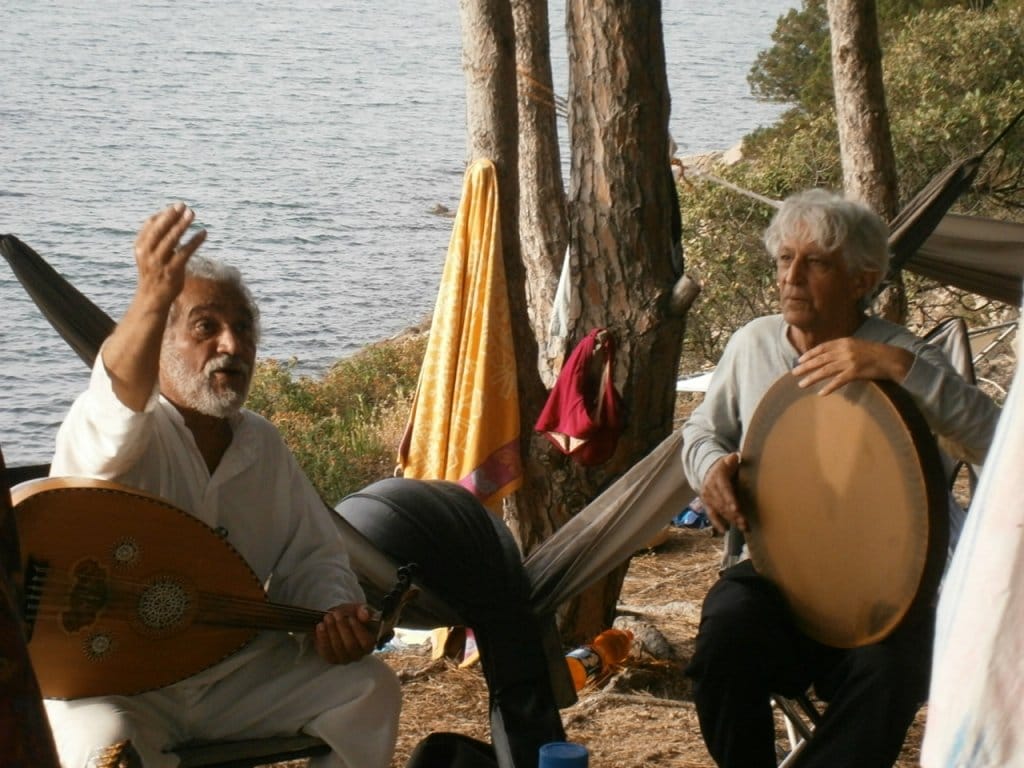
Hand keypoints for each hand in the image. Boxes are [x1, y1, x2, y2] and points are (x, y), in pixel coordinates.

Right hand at [132, 202, 206, 309]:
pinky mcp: (172, 271)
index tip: (174, 208)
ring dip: (182, 224)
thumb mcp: (148, 255)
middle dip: (171, 215)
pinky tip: (203, 233)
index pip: (149, 225)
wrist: (152, 299)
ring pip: (172, 239)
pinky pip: (185, 253)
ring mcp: (159, 262)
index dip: (162, 215)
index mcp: (140, 247)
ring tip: (192, 214)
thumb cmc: (154, 274)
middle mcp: (147, 253)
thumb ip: (155, 239)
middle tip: (183, 205)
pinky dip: (195, 241)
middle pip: (159, 229)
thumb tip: (168, 219)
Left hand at [313, 603, 375, 664]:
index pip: (366, 642)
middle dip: (342, 628)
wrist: (335, 621)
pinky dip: (322, 638)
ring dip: (331, 631)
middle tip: (336, 614)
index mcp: (369, 644)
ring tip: (327, 617)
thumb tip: (365, 614)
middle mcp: (357, 655)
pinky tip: (320, 626)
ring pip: (337, 648)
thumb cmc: (350, 616)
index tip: (350, 618)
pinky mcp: (331, 658)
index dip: (358, 630)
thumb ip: (364, 611)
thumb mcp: (358, 610)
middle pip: (350, 645)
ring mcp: (344, 659)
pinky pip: (325, 651)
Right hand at [701, 453, 743, 533]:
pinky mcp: (706, 504)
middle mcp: (710, 487)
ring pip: (719, 510)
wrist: (708, 470)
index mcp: (717, 476)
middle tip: (745, 523)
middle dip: (734, 514)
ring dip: (730, 520)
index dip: (730, 499)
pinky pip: (711, 515)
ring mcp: (707, 497)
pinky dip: (717, 523)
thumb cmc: (725, 466)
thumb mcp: (729, 460)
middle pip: (722, 502)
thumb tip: (734, 457)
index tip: (736, 508)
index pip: (724, 489)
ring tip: (743, 527)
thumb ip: (732, 460)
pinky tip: (725, 531)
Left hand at [793, 338, 912, 395]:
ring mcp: (850, 361)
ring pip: (826, 370)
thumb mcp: (857, 345)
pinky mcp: (856, 372)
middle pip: (820, 359)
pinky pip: (839, 381)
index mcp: (844, 341)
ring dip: (812, 377)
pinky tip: (821, 393)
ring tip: (801, 384)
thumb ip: (843, 348)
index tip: (800, 360)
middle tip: (793, 373)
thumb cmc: (875, 353)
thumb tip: (828, 356)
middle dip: (805, 366)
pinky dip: (829, 387)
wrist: (892, 358)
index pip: (822, 347)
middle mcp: (845, 350)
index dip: (810, 354)